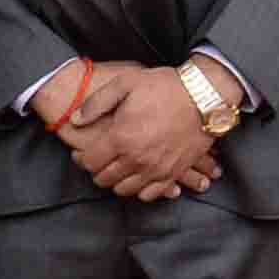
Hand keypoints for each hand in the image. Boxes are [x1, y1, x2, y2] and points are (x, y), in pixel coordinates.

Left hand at [58, 63, 219, 201]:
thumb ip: (96, 104)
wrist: (204, 97)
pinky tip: (137, 177)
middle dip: (96, 171)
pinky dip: (140, 190)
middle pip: (104, 179)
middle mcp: (137, 159)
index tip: (80, 153)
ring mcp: (156, 170)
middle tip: (98, 160)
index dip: (81, 158)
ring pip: (125, 190)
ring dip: (116, 181)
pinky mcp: (173, 174)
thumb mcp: (125, 84)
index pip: (90, 162)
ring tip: (116, 168)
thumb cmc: (164, 87)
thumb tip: (75, 120)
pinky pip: (150, 195)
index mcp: (121, 138)